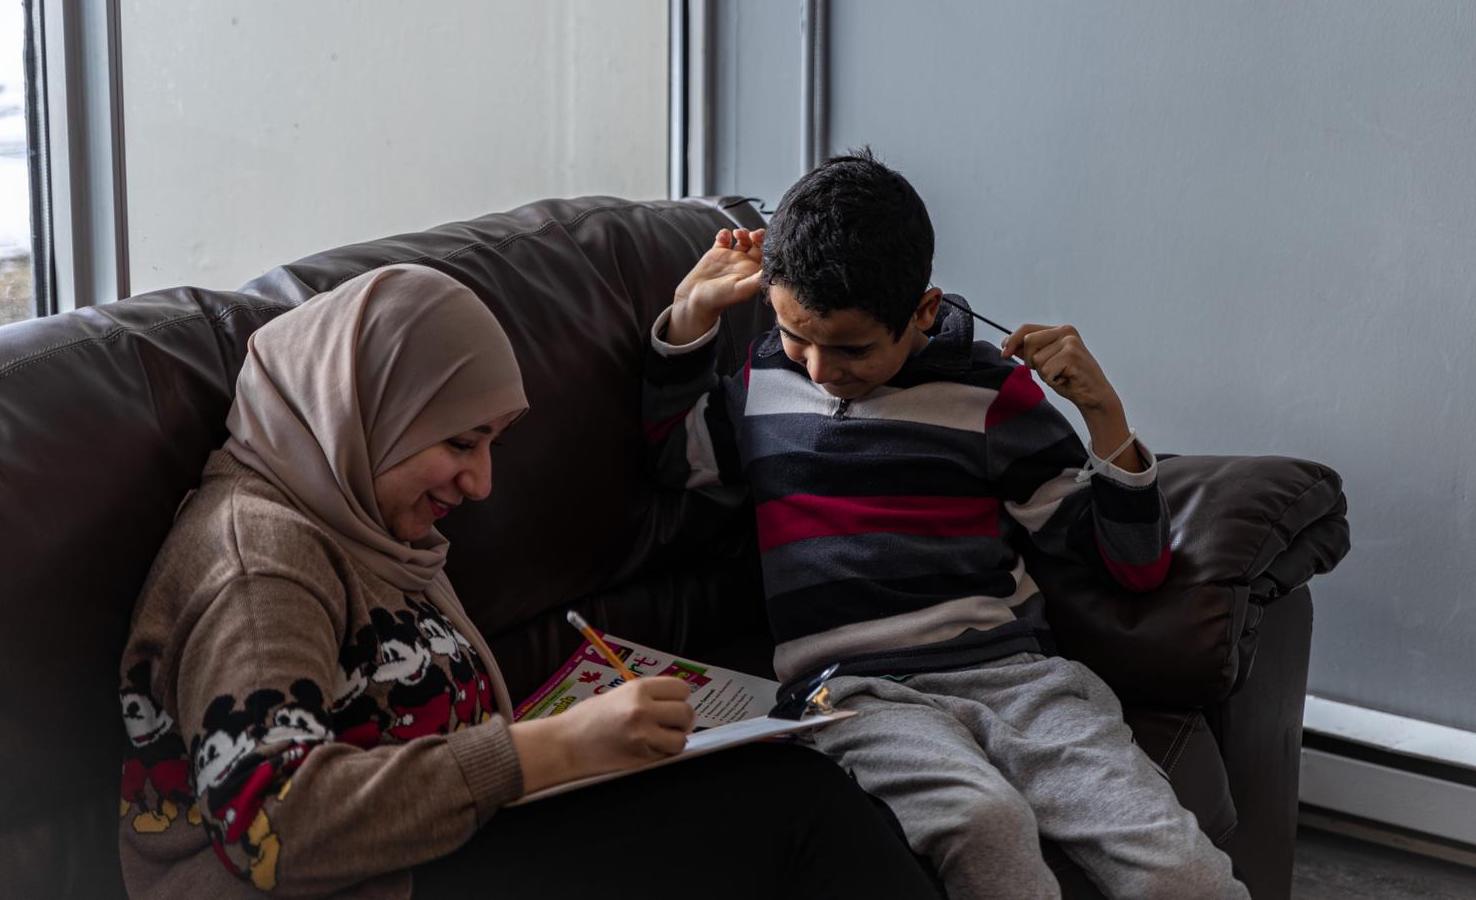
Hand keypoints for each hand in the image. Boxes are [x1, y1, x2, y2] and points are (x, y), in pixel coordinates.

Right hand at [510, 677, 695, 794]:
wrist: (565, 744)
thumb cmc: (588, 719)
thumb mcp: (620, 695)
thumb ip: (648, 696)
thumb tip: (677, 701)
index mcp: (638, 689)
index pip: (681, 688)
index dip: (680, 698)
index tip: (673, 704)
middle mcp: (642, 709)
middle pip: (686, 712)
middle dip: (681, 720)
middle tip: (670, 725)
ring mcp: (642, 734)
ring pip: (682, 737)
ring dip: (675, 739)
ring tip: (659, 739)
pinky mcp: (641, 757)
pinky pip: (667, 755)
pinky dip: (663, 754)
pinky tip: (647, 750)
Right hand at [668, 228, 765, 344]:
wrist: (696, 298)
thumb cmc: (719, 298)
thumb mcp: (741, 289)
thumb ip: (756, 279)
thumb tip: (773, 268)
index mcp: (753, 273)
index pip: (768, 255)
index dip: (768, 244)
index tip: (762, 241)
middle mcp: (744, 264)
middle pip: (757, 244)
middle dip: (757, 235)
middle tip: (752, 234)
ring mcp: (731, 257)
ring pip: (743, 239)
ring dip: (742, 232)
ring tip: (736, 234)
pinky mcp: (717, 253)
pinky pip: (724, 238)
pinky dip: (725, 233)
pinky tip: (723, 237)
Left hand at [1001, 323, 1119, 414]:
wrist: (1094, 395)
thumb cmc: (1070, 379)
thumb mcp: (1046, 362)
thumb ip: (1029, 351)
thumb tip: (1006, 343)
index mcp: (1059, 330)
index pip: (1027, 328)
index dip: (1012, 340)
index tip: (1004, 353)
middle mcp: (1066, 331)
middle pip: (1029, 341)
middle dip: (1031, 361)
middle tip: (1049, 371)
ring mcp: (1070, 342)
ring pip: (1036, 359)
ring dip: (1044, 374)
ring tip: (1060, 375)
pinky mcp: (1072, 356)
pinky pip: (1046, 370)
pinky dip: (1052, 380)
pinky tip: (1065, 380)